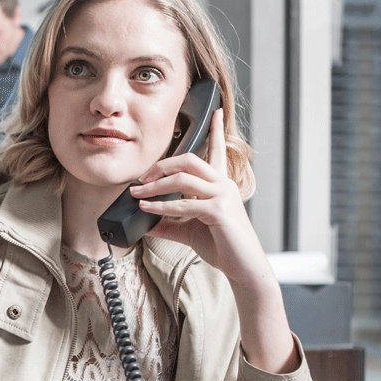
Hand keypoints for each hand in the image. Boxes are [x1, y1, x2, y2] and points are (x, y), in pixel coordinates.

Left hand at [129, 109, 272, 284]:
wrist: (243, 268)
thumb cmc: (223, 247)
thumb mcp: (190, 231)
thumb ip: (169, 224)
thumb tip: (145, 223)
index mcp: (220, 184)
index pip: (217, 151)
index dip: (216, 130)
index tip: (214, 112)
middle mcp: (223, 185)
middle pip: (189, 160)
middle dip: (161, 165)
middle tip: (141, 178)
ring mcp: (223, 196)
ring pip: (183, 179)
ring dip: (155, 186)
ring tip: (137, 194)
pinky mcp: (219, 211)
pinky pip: (184, 204)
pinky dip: (161, 207)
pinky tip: (148, 210)